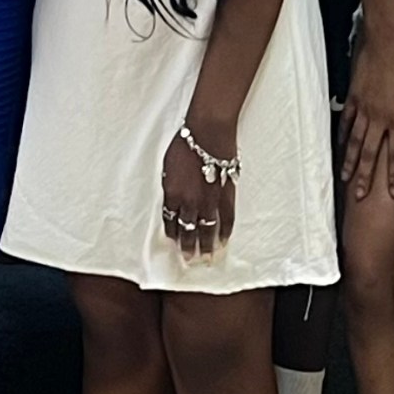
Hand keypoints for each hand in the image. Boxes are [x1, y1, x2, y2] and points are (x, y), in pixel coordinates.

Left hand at [160, 120, 236, 262]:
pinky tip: (223, 240)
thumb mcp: (167, 166)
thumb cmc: (185, 144)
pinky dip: (225, 231)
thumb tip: (172, 198)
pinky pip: (226, 219)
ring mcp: (209, 201)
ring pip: (207, 229)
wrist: (207, 134)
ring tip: (206, 258)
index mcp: (172, 194)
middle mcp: (189, 202)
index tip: (174, 241)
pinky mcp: (226, 195)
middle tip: (189, 259)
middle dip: (188, 246)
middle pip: (188, 229)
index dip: (172, 232)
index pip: (170, 220)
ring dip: (206, 245)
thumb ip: (170, 186)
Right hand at [340, 18, 393, 205]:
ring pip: (355, 140)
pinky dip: (343, 134)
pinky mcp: (354, 95)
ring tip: (345, 177)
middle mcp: (378, 117)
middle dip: (366, 177)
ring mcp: (363, 106)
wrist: (388, 39)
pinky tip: (341, 145)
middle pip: (371, 153)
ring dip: (351, 161)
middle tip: (359, 196)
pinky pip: (347, 119)